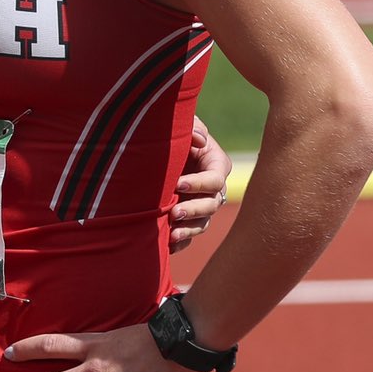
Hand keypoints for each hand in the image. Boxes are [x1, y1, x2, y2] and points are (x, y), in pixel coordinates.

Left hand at [169, 118, 231, 252]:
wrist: (156, 148)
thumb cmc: (174, 133)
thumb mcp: (184, 125)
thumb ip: (193, 127)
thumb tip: (199, 139)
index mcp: (216, 165)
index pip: (215, 179)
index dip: (198, 183)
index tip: (177, 184)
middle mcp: (213, 188)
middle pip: (212, 204)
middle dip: (194, 209)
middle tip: (174, 212)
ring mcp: (202, 205)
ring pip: (203, 223)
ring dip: (189, 230)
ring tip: (172, 234)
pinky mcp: (189, 218)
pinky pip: (189, 234)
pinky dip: (181, 242)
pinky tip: (168, 246)